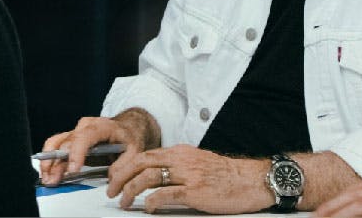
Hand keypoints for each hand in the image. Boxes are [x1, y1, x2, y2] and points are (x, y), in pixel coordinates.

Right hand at [38, 108, 159, 185]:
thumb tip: (112, 180)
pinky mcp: (71, 139)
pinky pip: (55, 147)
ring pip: (56, 143)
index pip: (84, 137)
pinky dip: (50, 161)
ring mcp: (76, 131)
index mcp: (101, 126)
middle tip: (54, 180)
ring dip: (49, 162)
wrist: (127, 126)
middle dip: (58, 163)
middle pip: (66, 143)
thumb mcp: (134, 150)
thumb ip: (123, 165)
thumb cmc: (129, 136)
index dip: (76, 153)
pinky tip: (48, 173)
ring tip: (47, 179)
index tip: (73, 169)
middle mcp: (84, 126)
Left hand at [106, 144, 274, 213]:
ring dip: (130, 190)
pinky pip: (166, 194)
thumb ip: (176, 167)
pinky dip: (151, 201)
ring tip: (123, 201)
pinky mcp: (195, 191)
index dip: (126, 166)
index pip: (144, 155)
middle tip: (111, 191)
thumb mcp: (197, 163)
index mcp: (179, 152)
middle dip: (121, 177)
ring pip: (148, 177)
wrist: (250, 179)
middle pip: (141, 163)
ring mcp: (188, 175)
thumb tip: (154, 176)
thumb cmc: (225, 175)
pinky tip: (146, 207)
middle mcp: (180, 159)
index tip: (115, 178)